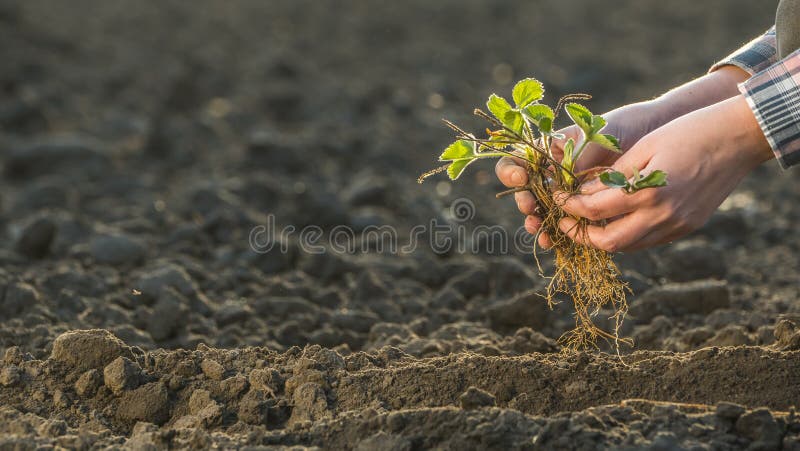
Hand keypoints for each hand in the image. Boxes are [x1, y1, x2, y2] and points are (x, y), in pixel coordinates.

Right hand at [495, 100, 661, 246]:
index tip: (522, 177)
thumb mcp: (596, 135)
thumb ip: (578, 157)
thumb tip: (562, 183)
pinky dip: (556, 235)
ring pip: (541, 213)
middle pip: (525, 192)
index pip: (517, 161)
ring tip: (539, 230)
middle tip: (530, 207)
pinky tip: (553, 241)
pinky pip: (564, 226)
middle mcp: (552, 175)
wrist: (650, 137)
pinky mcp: (584, 213)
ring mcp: (566, 195)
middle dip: (524, 201)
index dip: (511, 171)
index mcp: (547, 152)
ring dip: (536, 223)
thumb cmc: (620, 128)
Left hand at [556, 95, 772, 251]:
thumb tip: (582, 192)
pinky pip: (649, 241)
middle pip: (609, 242)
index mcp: (648, 192)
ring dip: (603, 238)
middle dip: (580, 234)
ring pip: (629, 247)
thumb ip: (612, 175)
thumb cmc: (689, 131)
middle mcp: (663, 216)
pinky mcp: (688, 228)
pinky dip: (627, 235)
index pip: (594, 211)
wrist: (740, 138)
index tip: (556, 198)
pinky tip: (617, 219)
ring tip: (587, 221)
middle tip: (565, 220)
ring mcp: (678, 226)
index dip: (569, 206)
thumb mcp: (644, 146)